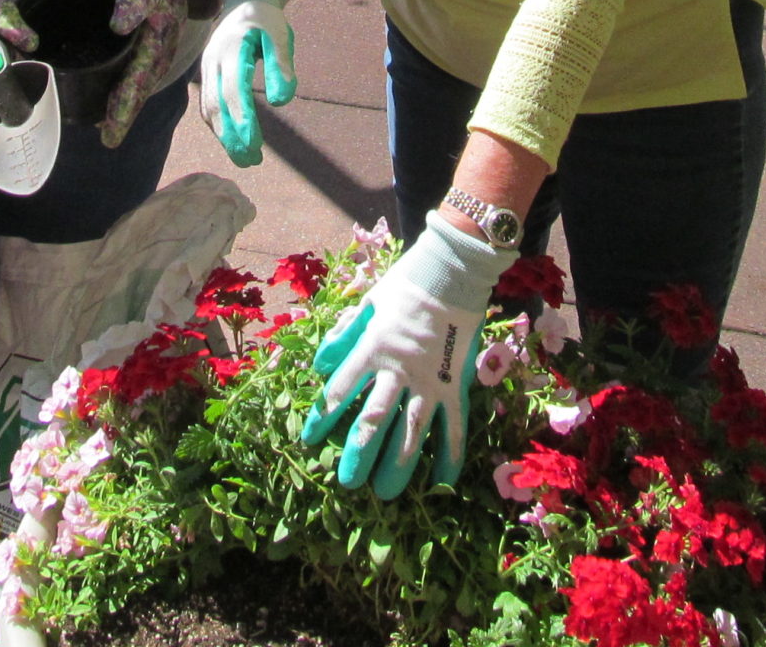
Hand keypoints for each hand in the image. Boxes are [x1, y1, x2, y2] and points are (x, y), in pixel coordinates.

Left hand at [100, 0, 196, 148]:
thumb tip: (119, 24)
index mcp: (160, 37)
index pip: (138, 77)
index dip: (124, 104)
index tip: (110, 130)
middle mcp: (162, 47)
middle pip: (141, 86)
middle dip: (125, 113)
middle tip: (108, 140)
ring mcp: (161, 47)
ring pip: (142, 82)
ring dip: (127, 103)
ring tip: (108, 127)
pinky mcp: (155, 43)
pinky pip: (142, 71)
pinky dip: (129, 87)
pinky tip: (115, 95)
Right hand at [197, 0, 294, 165]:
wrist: (243, 2)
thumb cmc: (267, 21)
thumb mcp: (280, 36)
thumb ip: (281, 65)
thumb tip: (282, 101)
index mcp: (231, 49)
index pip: (233, 90)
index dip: (242, 119)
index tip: (255, 145)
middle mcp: (213, 61)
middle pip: (217, 105)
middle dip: (232, 136)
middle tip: (251, 162)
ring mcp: (206, 69)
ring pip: (209, 109)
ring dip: (224, 136)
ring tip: (245, 159)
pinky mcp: (207, 76)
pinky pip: (207, 106)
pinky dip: (218, 126)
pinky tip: (233, 142)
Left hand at [300, 214, 512, 497]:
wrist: (454, 272)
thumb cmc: (405, 285)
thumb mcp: (366, 303)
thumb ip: (342, 336)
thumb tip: (319, 368)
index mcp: (372, 348)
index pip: (340, 390)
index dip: (322, 417)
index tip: (310, 440)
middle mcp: (398, 369)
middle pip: (373, 420)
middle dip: (358, 454)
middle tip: (347, 482)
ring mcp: (429, 379)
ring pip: (411, 431)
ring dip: (398, 464)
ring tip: (386, 492)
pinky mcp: (455, 383)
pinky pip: (453, 425)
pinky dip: (449, 454)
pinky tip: (442, 480)